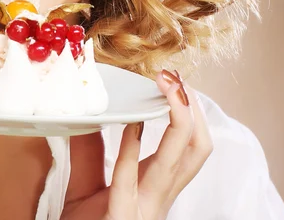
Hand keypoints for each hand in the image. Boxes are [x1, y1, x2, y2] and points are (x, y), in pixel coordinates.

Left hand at [62, 71, 212, 219]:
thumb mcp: (87, 182)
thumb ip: (90, 151)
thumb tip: (88, 113)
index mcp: (155, 185)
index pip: (189, 146)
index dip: (190, 113)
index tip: (177, 81)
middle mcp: (158, 196)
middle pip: (197, 150)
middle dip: (193, 111)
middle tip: (177, 78)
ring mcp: (145, 209)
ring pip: (177, 163)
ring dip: (176, 120)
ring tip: (167, 89)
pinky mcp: (123, 219)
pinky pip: (130, 181)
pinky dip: (132, 149)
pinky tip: (130, 125)